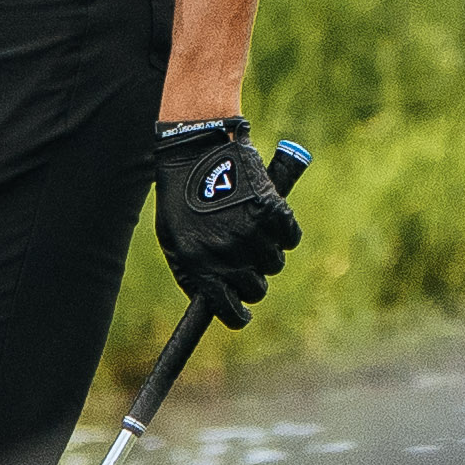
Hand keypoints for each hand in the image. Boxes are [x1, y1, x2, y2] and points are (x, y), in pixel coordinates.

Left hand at [146, 115, 295, 324]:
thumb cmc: (180, 197)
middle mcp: (227, 254)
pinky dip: (284, 231)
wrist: (196, 150)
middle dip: (252, 280)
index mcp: (200, 266)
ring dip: (266, 252)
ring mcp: (251, 233)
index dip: (238, 315)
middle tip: (245, 261)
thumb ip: (192, 274)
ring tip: (250, 229)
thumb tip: (213, 301)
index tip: (242, 314)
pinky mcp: (272, 210)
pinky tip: (269, 219)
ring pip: (274, 262)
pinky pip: (290, 237)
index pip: (229, 310)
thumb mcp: (173, 240)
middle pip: (257, 289)